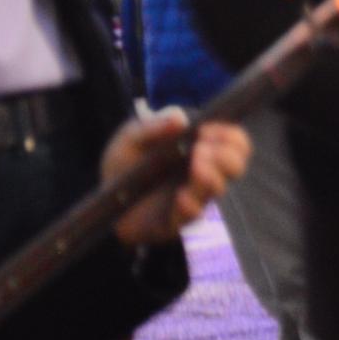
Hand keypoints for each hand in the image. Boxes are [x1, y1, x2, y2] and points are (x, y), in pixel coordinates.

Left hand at [104, 110, 250, 245]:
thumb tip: (180, 119)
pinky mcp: (177, 220)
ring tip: (196, 166)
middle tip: (201, 150)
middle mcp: (203, 172)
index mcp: (198, 147)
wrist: (102, 199)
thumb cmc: (124, 162)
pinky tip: (180, 197)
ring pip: (218, 189)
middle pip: (236, 165)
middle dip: (227, 156)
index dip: (230, 136)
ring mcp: (193, 197)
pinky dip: (190, 204)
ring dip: (211, 176)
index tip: (206, 131)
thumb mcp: (130, 138)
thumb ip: (152, 127)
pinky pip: (193, 215)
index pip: (234, 141)